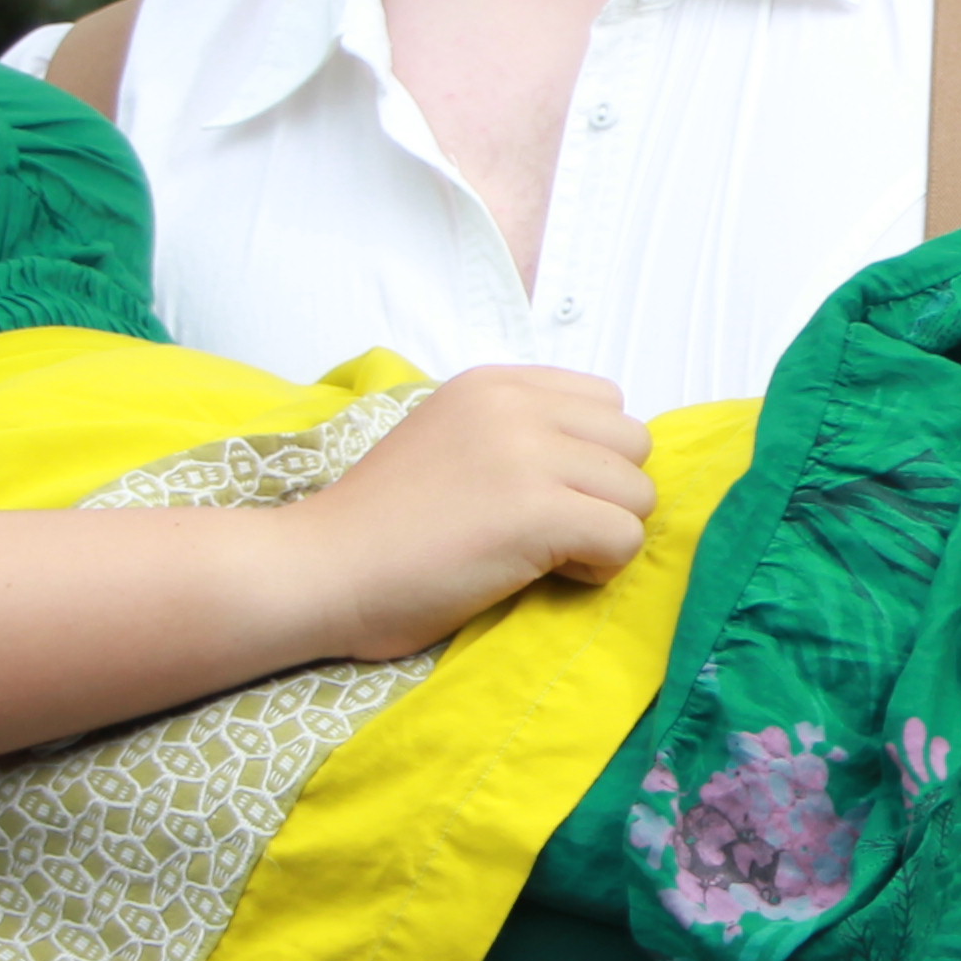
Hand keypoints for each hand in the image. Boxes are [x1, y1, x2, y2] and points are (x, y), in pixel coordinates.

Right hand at [289, 367, 657, 658]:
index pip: (606, 402)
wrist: (321, 570)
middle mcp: (516, 407)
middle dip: (607, 494)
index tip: (544, 494)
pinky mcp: (537, 513)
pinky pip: (625, 538)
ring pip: (639, 494)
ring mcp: (528, 456)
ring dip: (605, 534)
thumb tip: (596, 459)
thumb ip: (515, 433)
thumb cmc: (380, 526)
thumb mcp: (450, 440)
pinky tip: (546, 576)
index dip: (591, 458)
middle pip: (634, 444)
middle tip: (552, 530)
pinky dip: (599, 569)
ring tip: (545, 556)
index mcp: (494, 384)